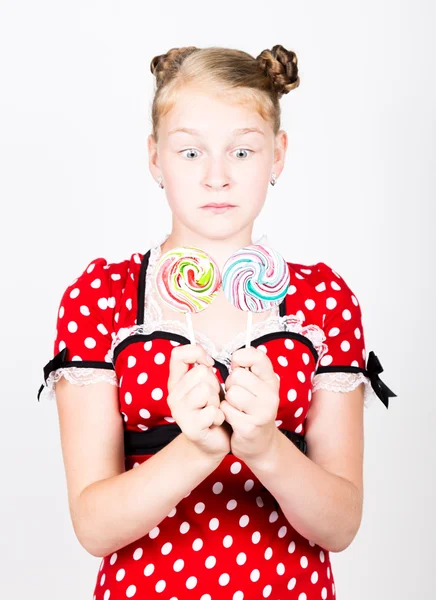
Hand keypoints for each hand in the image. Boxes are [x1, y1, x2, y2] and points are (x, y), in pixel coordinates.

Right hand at [167, 343, 230, 459]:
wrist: (213, 442)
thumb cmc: (212, 409)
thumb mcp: (208, 384)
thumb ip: (202, 369)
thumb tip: (206, 361)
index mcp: (175, 382)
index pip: (178, 354)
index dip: (197, 353)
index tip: (209, 364)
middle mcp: (173, 396)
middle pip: (201, 372)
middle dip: (214, 385)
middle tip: (212, 400)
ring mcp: (179, 413)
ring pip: (206, 390)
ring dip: (217, 401)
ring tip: (214, 410)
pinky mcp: (190, 428)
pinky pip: (213, 411)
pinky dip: (220, 417)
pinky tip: (215, 423)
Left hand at [220, 346, 279, 464]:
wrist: (260, 444)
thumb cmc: (252, 409)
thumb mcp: (256, 387)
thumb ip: (247, 370)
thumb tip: (235, 357)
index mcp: (272, 381)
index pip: (258, 357)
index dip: (241, 357)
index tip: (237, 366)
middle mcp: (271, 395)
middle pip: (237, 376)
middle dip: (231, 384)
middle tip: (237, 395)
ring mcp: (262, 412)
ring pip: (231, 393)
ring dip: (227, 400)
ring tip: (235, 407)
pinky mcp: (250, 427)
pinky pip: (226, 410)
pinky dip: (225, 414)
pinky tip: (233, 419)